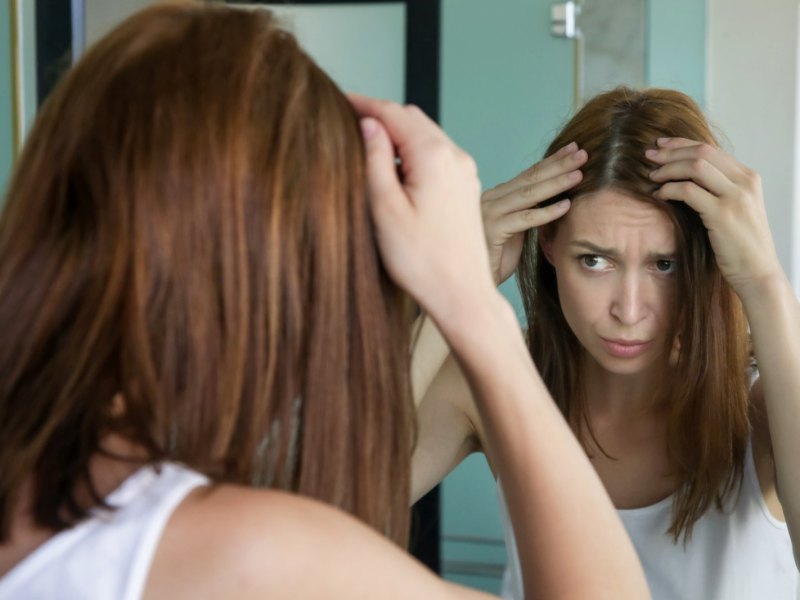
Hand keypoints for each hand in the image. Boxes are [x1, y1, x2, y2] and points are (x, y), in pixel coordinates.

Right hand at [348, 94, 492, 317]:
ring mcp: (464, 172)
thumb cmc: (420, 260)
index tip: (337, 100)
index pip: (392, 113)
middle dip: (380, 116)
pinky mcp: (466, 188)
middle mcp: (455, 157)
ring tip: (366, 148)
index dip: (363, 103)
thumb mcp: (385, 208)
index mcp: (433, 156)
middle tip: (347, 122)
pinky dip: (413, 152)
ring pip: (425, 136)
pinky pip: (437, 155)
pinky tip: (394, 172)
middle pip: (412, 118)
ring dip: (397, 135)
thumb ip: (375, 160)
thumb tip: (368, 124)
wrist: (461, 293)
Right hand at [481, 143, 585, 283]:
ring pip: (528, 194)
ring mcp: (489, 213)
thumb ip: (527, 211)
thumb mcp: (515, 229)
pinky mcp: (492, 230)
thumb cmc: (494, 259)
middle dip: (558, 165)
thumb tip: (553, 197)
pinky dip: (546, 212)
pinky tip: (565, 205)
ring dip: (556, 183)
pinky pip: (525, 219)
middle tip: (583, 154)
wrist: (471, 281)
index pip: (528, 174)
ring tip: (579, 174)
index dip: (552, 161)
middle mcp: (491, 199)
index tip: (574, 150)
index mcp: (496, 196)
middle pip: (530, 178)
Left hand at [648, 137, 782, 295]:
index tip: (661, 145)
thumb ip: (718, 189)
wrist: (758, 272)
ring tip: (652, 176)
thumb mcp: (735, 208)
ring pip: (695, 167)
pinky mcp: (722, 214)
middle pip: (702, 152)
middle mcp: (745, 181)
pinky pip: (688, 191)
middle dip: (671, 152)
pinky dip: (669, 189)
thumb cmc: (741, 244)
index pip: (711, 149)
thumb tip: (686, 175)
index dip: (682, 144)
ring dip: (668, 169)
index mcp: (748, 177)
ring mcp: (735, 196)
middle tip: (649, 156)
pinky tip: (659, 195)